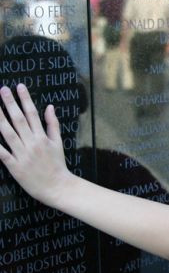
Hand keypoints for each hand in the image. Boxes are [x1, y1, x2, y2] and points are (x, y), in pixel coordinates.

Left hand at [0, 84, 73, 206]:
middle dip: (10, 104)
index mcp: (42, 137)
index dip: (25, 99)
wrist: (57, 186)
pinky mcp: (14, 166)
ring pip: (7, 133)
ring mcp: (22, 154)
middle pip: (18, 120)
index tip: (19, 87)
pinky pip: (2, 154)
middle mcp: (32, 143)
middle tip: (2, 89)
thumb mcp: (58, 143)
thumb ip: (53, 124)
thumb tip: (49, 107)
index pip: (32, 114)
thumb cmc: (57, 165)